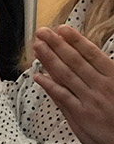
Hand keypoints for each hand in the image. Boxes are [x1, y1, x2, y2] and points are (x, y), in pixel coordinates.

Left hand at [33, 25, 113, 143]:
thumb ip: (104, 75)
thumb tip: (89, 60)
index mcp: (113, 78)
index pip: (92, 54)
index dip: (76, 40)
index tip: (63, 29)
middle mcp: (101, 86)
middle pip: (75, 61)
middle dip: (57, 44)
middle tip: (42, 32)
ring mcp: (90, 100)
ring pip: (66, 75)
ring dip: (49, 59)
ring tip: (37, 46)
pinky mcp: (81, 114)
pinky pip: (62, 96)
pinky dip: (49, 85)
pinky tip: (38, 76)